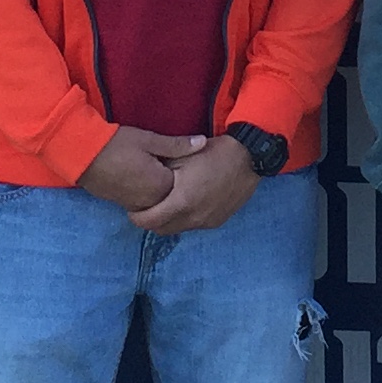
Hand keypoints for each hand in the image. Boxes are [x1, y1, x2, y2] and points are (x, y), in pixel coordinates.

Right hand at [78, 125, 204, 213]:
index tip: (186, 159)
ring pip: (157, 201)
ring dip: (160, 189)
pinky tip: (144, 177)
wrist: (82, 155)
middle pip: (171, 196)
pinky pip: (143, 203)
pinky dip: (147, 193)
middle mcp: (150, 201)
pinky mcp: (122, 204)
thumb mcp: (149, 140)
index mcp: (161, 185)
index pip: (184, 183)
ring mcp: (135, 205)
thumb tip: (203, 142)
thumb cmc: (117, 144)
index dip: (186, 170)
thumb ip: (177, 145)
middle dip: (176, 183)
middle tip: (172, 164)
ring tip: (158, 169)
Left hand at [128, 136, 260, 233]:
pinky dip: (186, 218)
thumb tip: (143, 181)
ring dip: (170, 220)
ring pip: (179, 229)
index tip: (133, 209)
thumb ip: (160, 172)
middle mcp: (193, 218)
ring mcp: (207, 222)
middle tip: (148, 207)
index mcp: (181, 202)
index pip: (149, 221)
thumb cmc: (212, 153)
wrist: (248, 158)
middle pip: (162, 230)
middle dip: (152, 221)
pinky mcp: (218, 221)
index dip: (137, 217)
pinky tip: (189, 202)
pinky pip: (194, 225)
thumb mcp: (182, 157)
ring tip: (169, 203)